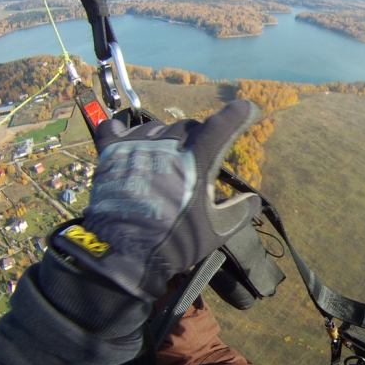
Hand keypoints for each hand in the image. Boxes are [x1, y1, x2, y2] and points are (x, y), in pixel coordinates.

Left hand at [52, 100, 260, 299]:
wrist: (126, 255)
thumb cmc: (176, 241)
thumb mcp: (216, 231)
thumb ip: (239, 211)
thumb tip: (253, 199)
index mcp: (196, 161)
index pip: (221, 126)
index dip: (238, 114)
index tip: (248, 109)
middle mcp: (167, 145)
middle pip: (189, 127)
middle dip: (198, 139)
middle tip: (196, 163)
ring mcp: (137, 146)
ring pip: (157, 127)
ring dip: (167, 139)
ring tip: (165, 162)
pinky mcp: (110, 154)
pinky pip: (116, 129)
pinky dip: (126, 134)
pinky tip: (131, 143)